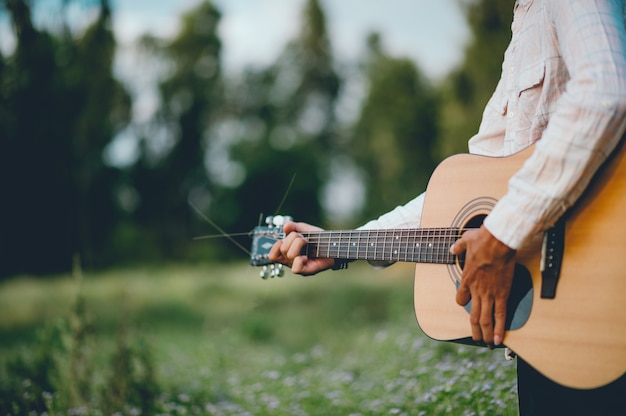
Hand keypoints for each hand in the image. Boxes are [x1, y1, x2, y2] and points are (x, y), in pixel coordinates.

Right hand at [268, 221, 334, 274]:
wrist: (334, 244)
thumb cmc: (319, 239)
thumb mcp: (305, 229)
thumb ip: (294, 227)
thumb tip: (285, 226)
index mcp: (288, 254)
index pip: (272, 256)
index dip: (276, 246)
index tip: (286, 239)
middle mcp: (292, 262)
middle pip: (283, 249)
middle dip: (293, 238)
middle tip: (304, 237)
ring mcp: (299, 266)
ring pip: (289, 255)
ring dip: (298, 243)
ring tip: (307, 242)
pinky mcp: (308, 270)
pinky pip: (296, 268)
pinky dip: (299, 259)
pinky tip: (305, 256)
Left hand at [450, 225, 515, 345]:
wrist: (497, 241)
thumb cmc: (482, 239)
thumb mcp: (465, 241)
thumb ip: (458, 247)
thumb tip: (453, 248)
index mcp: (466, 279)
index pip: (461, 298)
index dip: (463, 303)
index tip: (466, 304)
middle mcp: (476, 290)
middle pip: (472, 315)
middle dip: (474, 329)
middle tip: (475, 339)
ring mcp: (489, 293)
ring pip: (485, 319)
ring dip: (485, 333)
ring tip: (486, 343)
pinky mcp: (502, 294)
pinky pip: (500, 314)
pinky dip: (499, 328)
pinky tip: (498, 338)